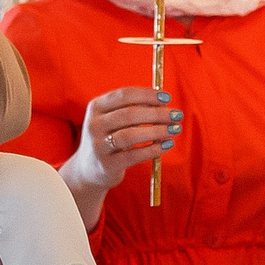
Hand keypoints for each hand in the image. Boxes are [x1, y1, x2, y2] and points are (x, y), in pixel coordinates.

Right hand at [61, 86, 181, 194]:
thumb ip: (134, 109)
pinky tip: (167, 145)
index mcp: (96, 107)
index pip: (124, 95)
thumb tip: (163, 103)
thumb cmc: (109, 138)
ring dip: (157, 131)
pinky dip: (153, 149)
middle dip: (157, 113)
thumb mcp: (114, 120)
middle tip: (177, 115)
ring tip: (174, 129)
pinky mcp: (106, 164)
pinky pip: (133, 155)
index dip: (147, 95)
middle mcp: (94, 124)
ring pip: (130, 135)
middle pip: (129, 114)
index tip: (166, 98)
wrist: (88, 170)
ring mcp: (98, 145)